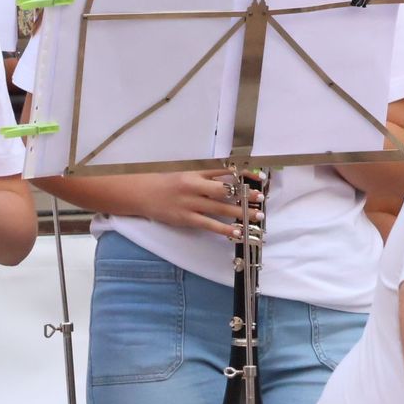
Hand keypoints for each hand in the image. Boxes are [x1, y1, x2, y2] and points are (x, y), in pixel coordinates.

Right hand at [136, 168, 257, 238]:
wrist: (142, 194)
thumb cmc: (166, 183)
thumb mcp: (186, 174)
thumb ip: (206, 177)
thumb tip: (231, 179)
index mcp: (196, 173)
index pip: (224, 171)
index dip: (243, 175)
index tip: (260, 177)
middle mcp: (195, 186)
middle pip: (225, 190)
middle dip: (245, 194)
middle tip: (262, 198)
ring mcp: (190, 203)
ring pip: (220, 208)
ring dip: (240, 213)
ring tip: (256, 216)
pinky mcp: (186, 218)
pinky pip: (209, 225)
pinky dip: (224, 229)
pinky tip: (237, 232)